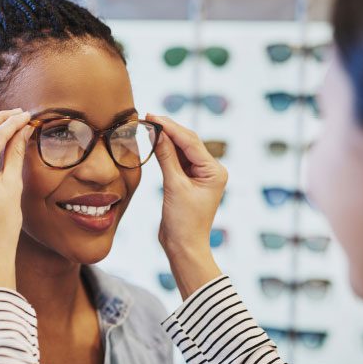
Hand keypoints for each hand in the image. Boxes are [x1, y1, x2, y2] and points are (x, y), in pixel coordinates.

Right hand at [148, 114, 226, 298]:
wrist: (184, 247)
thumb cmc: (183, 222)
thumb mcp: (174, 186)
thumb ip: (166, 157)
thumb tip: (157, 133)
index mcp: (214, 171)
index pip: (190, 142)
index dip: (170, 128)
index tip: (152, 116)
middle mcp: (211, 170)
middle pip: (188, 142)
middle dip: (168, 130)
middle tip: (148, 117)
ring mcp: (200, 176)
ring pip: (182, 150)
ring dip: (166, 139)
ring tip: (148, 125)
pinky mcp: (189, 182)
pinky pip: (177, 161)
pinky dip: (165, 152)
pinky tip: (154, 142)